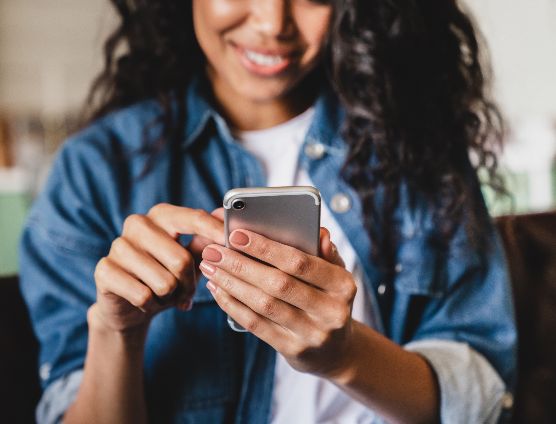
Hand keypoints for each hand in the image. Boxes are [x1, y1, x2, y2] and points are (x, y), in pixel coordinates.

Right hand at [91, 204, 224, 333]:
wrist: (129, 305)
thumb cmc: (165, 276)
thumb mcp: (190, 259)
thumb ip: (206, 240)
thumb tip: (224, 217)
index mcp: (162, 215)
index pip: (193, 218)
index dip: (215, 232)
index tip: (232, 242)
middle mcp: (138, 223)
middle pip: (181, 260)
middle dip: (189, 284)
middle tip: (186, 292)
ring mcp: (118, 245)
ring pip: (164, 282)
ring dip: (170, 297)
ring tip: (164, 295)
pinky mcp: (104, 270)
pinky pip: (143, 295)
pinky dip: (151, 305)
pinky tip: (146, 302)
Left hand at [199, 228, 356, 377]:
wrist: (336, 350)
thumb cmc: (328, 300)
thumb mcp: (335, 275)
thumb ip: (325, 253)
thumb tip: (319, 232)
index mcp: (343, 285)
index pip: (300, 262)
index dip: (266, 248)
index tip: (236, 235)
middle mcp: (331, 311)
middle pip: (278, 284)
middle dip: (241, 264)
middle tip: (213, 251)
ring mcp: (313, 334)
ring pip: (264, 305)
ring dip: (231, 283)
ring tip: (210, 267)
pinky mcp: (294, 350)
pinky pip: (257, 325)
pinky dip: (233, 305)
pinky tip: (218, 290)